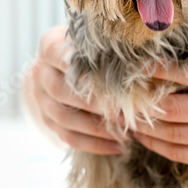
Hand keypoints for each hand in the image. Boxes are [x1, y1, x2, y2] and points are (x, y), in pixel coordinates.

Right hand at [23, 25, 123, 154]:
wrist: (59, 67)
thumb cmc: (88, 49)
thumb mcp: (93, 40)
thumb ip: (109, 46)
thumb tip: (146, 61)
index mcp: (50, 47)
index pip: (59, 56)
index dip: (79, 66)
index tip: (104, 75)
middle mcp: (40, 74)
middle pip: (61, 91)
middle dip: (94, 103)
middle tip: (124, 110)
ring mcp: (42, 100)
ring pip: (64, 118)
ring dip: (96, 128)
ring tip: (125, 132)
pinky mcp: (48, 121)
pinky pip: (68, 138)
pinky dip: (94, 144)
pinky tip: (118, 146)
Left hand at [131, 9, 187, 176]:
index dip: (157, 68)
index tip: (133, 62)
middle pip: (175, 106)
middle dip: (142, 98)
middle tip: (118, 89)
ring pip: (173, 133)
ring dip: (143, 123)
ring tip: (122, 111)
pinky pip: (181, 154)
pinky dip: (156, 144)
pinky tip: (142, 133)